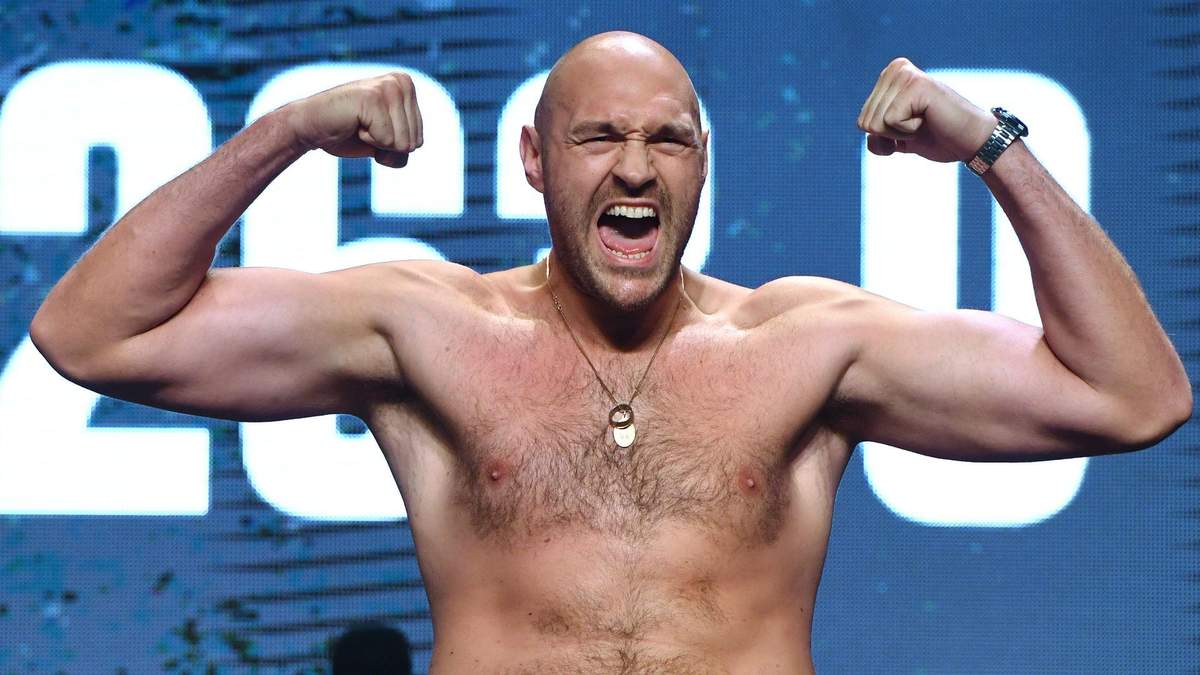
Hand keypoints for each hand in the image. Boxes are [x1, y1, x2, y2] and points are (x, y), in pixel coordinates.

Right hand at [283, 72, 423, 167]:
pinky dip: (368, 141)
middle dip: (386, 146)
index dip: (392, 146)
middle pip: (413, 142)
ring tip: (358, 124)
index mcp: (407, 87)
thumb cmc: (347, 134)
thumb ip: (406, 144)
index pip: (418, 140)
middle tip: (362, 127)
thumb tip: (411, 147)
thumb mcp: (386, 143)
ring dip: (377, 143)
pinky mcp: (373, 98)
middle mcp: (401, 82)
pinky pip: (387, 140)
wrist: (310, 127)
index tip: (371, 129)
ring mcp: (388, 87)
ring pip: (402, 143)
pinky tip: (353, 123)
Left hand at [857, 58, 995, 162]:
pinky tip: (929, 119)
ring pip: (875, 124)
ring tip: (925, 120)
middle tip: (921, 125)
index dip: (886, 136)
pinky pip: (889, 122)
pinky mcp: (915, 85)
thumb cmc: (938, 138)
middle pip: (865, 122)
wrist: (972, 142)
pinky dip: (909, 131)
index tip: (913, 126)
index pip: (862, 121)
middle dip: (892, 135)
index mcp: (888, 77)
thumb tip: (864, 127)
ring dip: (901, 133)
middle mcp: (895, 69)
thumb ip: (876, 130)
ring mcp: (905, 74)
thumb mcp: (897, 137)